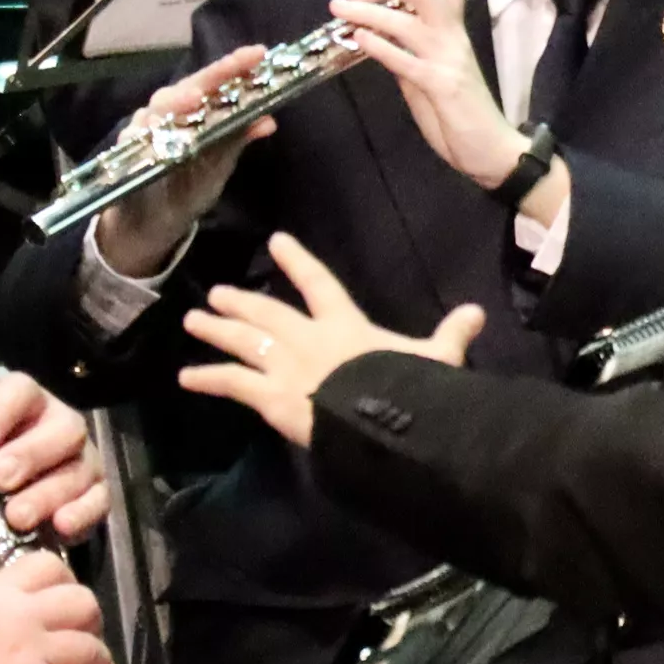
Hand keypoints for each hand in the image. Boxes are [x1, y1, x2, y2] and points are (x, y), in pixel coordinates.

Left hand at [0, 371, 107, 544]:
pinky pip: (100, 501)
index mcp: (27, 404)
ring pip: (79, 469)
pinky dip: (82, 513)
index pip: (21, 390)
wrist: (27, 488)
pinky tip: (60, 526)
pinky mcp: (98, 493)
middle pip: (62, 429)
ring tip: (17, 517)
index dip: (2, 409)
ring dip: (48, 493)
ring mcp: (85, 460)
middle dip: (30, 454)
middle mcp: (62, 426)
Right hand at [0, 552, 122, 663]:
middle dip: (92, 618)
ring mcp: (36, 654)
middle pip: (83, 602)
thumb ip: (3, 605)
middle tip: (88, 634)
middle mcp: (24, 616)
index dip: (68, 581)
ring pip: (91, 645)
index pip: (50, 566)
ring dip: (101, 657)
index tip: (69, 599)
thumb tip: (32, 610)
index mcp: (1, 591)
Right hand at [88, 45, 272, 280]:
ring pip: (157, 109)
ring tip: (195, 98)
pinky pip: (136, 142)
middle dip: (208, 78)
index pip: (214, 84)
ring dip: (175, 102)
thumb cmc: (187, 184)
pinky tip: (158, 132)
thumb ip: (237, 139)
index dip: (233, 67)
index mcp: (192, 109)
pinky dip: (147, 135)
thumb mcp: (218, 163)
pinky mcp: (125, 155)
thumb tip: (269, 121)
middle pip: (186, 88)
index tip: (258, 53)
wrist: (155, 221)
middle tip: (232, 66)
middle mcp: (166, 113)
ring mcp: (142, 132)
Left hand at [181, 232, 482, 447]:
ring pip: (244, 342)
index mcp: (347, 327)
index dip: (299, 262)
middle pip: (268, 313)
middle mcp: (309, 340)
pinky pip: (233, 384)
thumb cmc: (411, 390)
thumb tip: (477, 314)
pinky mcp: (272, 397)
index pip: (320, 285)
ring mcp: (286, 367)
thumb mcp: (437, 360)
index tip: (278, 241)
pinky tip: (185, 378)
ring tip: (192, 321)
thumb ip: (451, 336)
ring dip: (216, 331)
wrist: (384, 422)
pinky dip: (208, 379)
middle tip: (216, 293)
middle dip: (241, 302)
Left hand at [330, 0, 553, 211]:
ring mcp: (448, 61)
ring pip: (407, 20)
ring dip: (367, 11)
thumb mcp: (432, 77)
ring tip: (340, 10)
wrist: (493, 151)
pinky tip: (358, 39)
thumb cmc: (463, 115)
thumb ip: (410, 55)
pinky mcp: (441, 87)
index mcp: (455, 32)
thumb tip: (380, 39)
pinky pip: (405, 60)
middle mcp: (454, 39)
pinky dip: (379, 46)